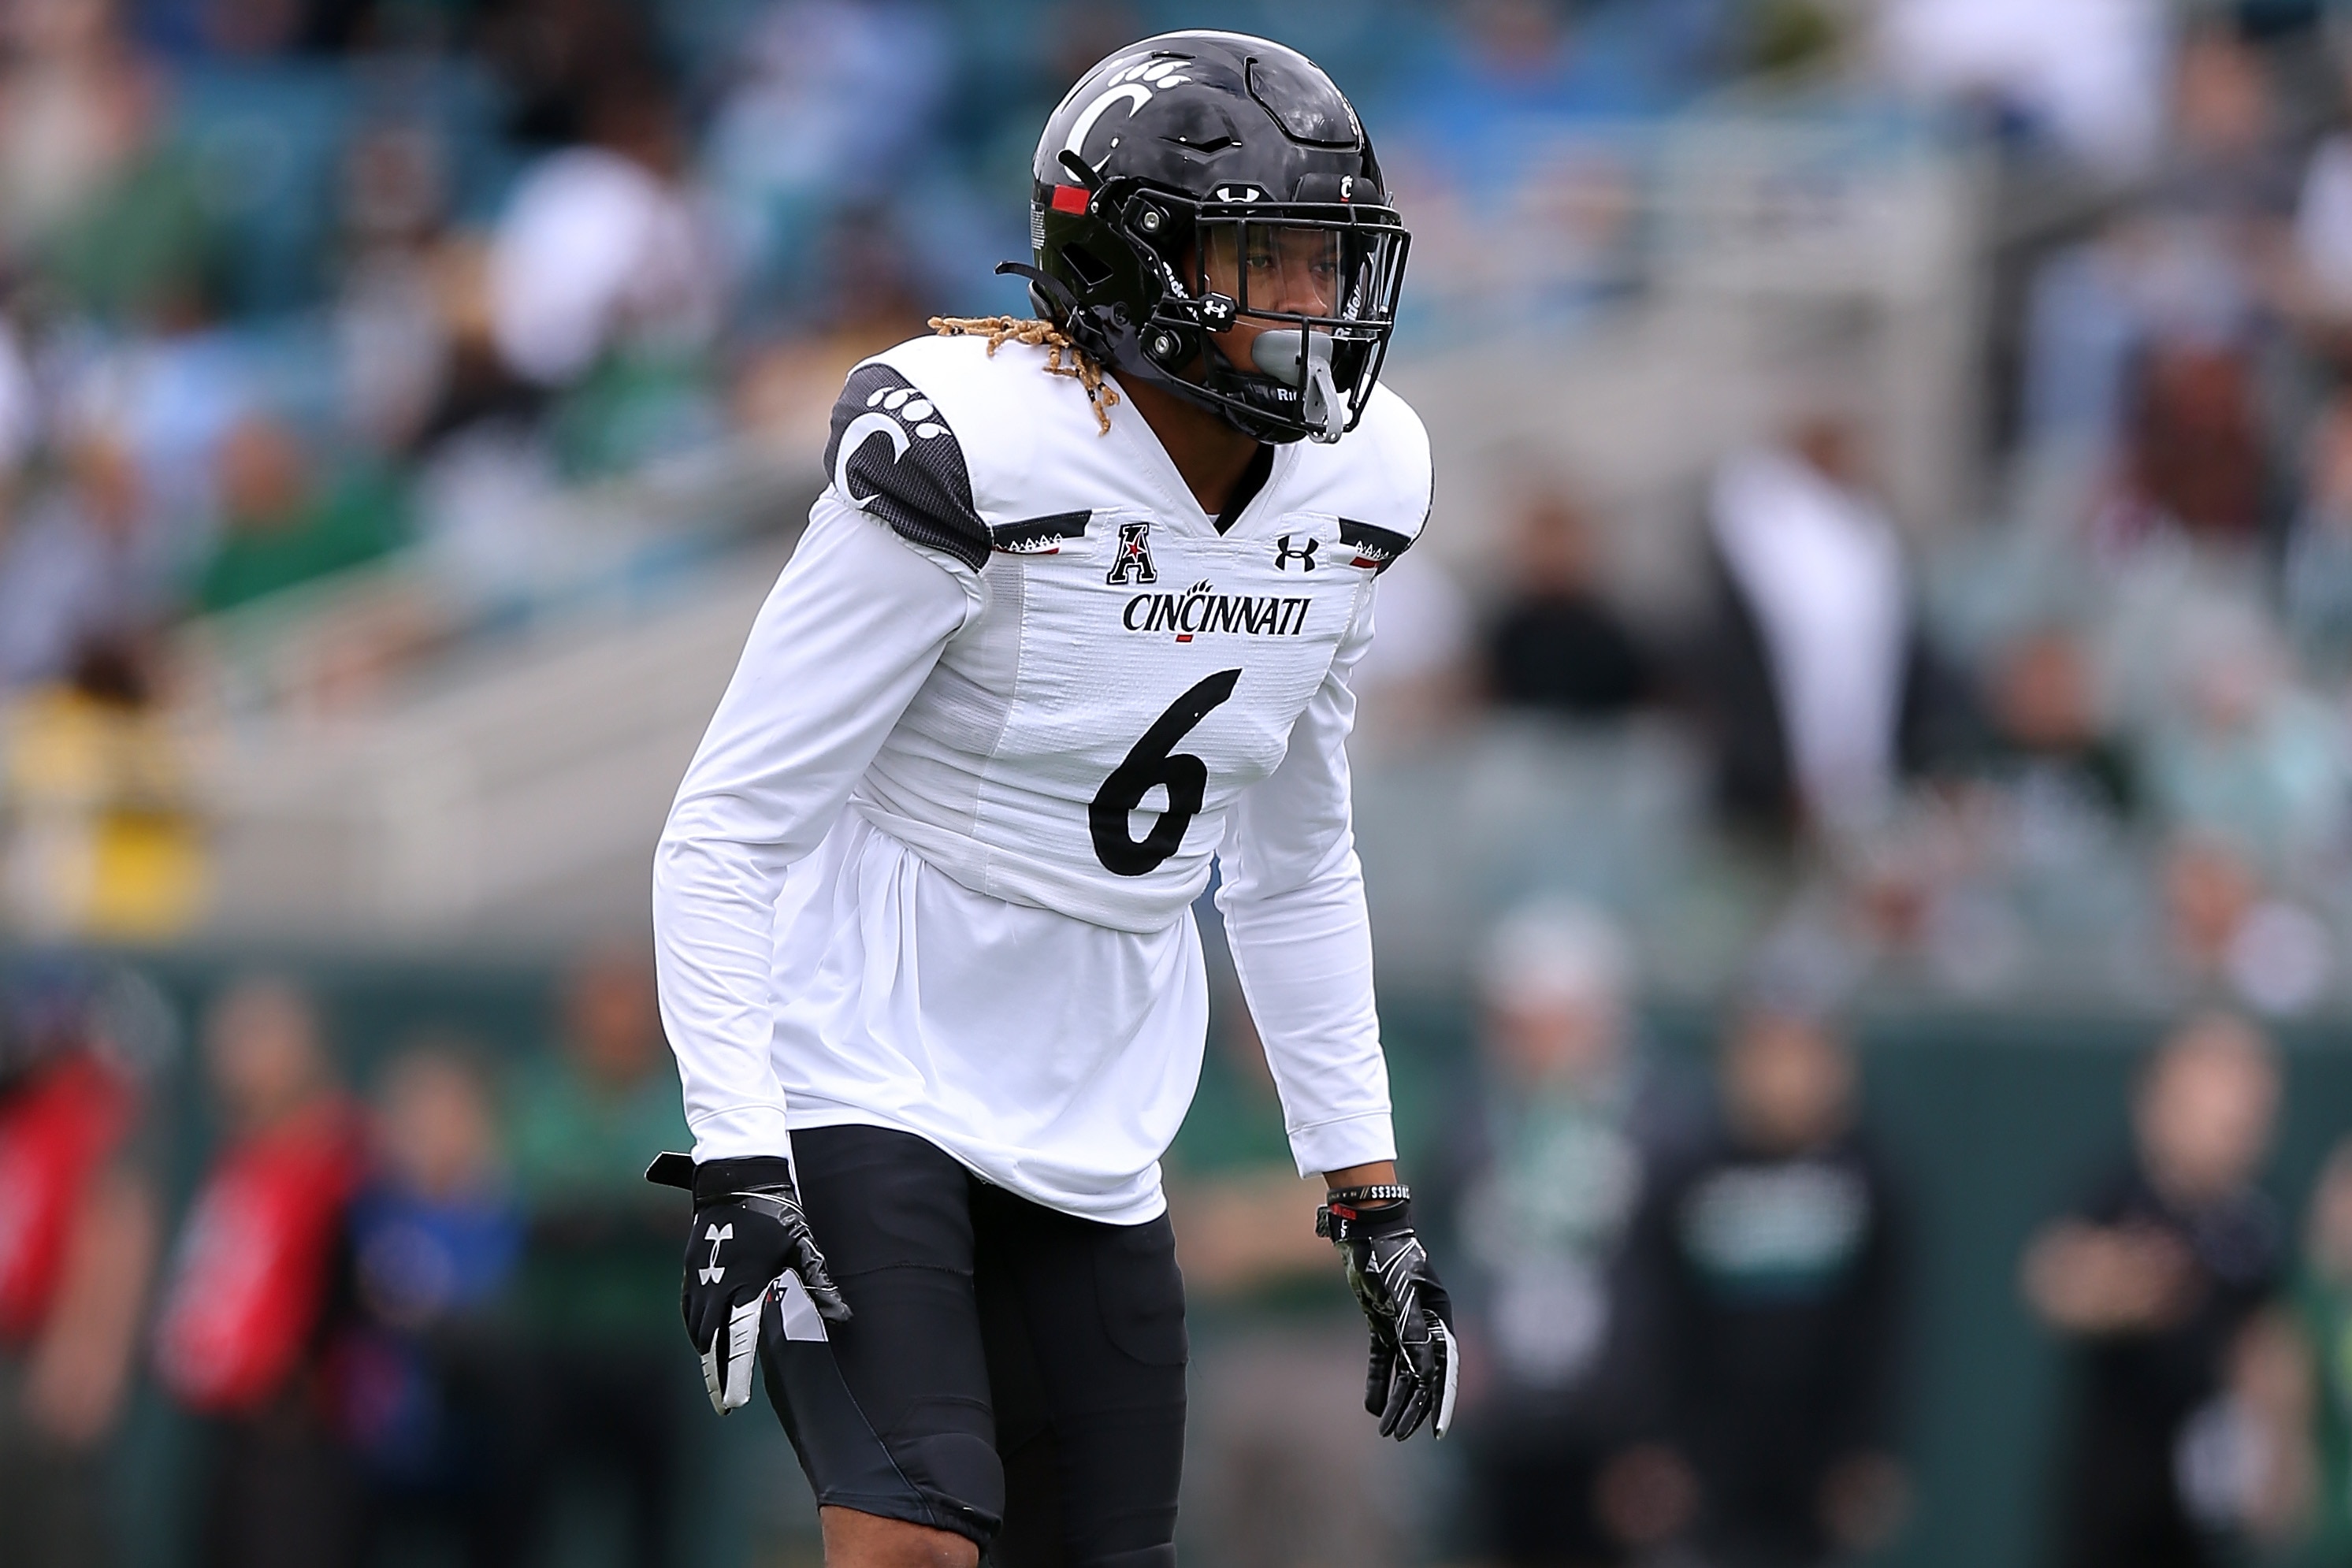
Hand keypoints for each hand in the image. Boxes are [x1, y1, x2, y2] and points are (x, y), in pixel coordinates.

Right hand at [647, 1152, 850, 1413]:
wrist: (737, 1177)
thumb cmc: (776, 1211)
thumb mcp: (803, 1245)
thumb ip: (819, 1283)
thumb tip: (842, 1316)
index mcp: (746, 1283)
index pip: (737, 1342)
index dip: (735, 1375)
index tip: (735, 1402)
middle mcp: (717, 1285)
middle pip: (710, 1344)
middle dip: (716, 1377)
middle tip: (725, 1404)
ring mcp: (699, 1276)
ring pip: (696, 1328)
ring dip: (706, 1353)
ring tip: (718, 1378)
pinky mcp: (691, 1267)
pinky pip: (689, 1308)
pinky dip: (696, 1329)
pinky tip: (704, 1340)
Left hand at [1318, 1190, 1457, 1439]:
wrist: (1365, 1229)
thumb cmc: (1386, 1256)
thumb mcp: (1399, 1295)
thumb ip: (1411, 1332)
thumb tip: (1421, 1372)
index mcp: (1437, 1318)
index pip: (1442, 1370)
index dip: (1440, 1402)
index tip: (1436, 1432)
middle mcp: (1425, 1324)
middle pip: (1422, 1376)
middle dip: (1413, 1408)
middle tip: (1399, 1436)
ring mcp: (1403, 1324)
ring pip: (1403, 1372)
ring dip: (1396, 1400)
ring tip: (1386, 1430)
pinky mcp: (1383, 1321)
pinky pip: (1383, 1359)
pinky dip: (1379, 1381)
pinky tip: (1373, 1406)